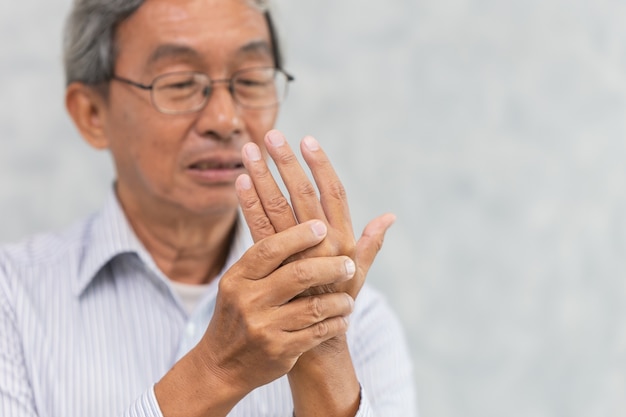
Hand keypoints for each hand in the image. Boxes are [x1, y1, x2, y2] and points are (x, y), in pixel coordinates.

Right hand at [194, 220, 355, 394]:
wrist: (221, 366)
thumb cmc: (237, 315)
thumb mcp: (238, 283)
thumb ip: (263, 258)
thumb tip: (296, 222)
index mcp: (238, 278)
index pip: (270, 249)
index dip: (298, 236)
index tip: (322, 227)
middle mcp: (248, 301)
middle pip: (298, 274)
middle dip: (331, 267)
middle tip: (348, 265)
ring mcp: (263, 327)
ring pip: (314, 306)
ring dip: (339, 301)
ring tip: (348, 300)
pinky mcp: (279, 351)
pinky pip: (318, 333)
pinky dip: (336, 323)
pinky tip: (342, 319)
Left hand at [236, 129, 395, 298]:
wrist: (312, 340)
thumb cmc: (338, 302)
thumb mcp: (359, 274)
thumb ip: (371, 243)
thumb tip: (389, 216)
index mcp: (342, 240)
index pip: (333, 194)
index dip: (320, 166)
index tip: (308, 140)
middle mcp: (319, 244)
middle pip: (301, 194)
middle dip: (286, 163)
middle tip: (272, 136)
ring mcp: (294, 254)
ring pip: (276, 207)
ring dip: (261, 176)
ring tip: (249, 150)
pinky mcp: (271, 265)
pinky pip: (257, 229)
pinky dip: (248, 204)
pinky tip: (240, 182)